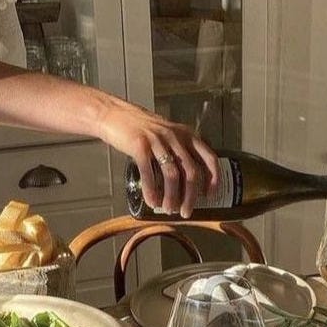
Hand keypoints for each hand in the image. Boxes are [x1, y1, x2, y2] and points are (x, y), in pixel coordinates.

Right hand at [97, 96, 218, 217]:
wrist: (113, 114)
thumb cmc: (141, 129)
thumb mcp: (168, 135)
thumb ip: (180, 151)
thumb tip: (188, 184)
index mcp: (186, 135)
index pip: (209, 157)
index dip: (213, 179)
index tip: (210, 196)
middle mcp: (175, 136)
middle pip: (191, 172)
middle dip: (190, 197)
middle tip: (186, 212)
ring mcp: (157, 140)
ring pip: (172, 175)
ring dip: (171, 197)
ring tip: (168, 209)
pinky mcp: (140, 145)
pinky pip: (149, 173)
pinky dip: (151, 190)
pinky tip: (151, 201)